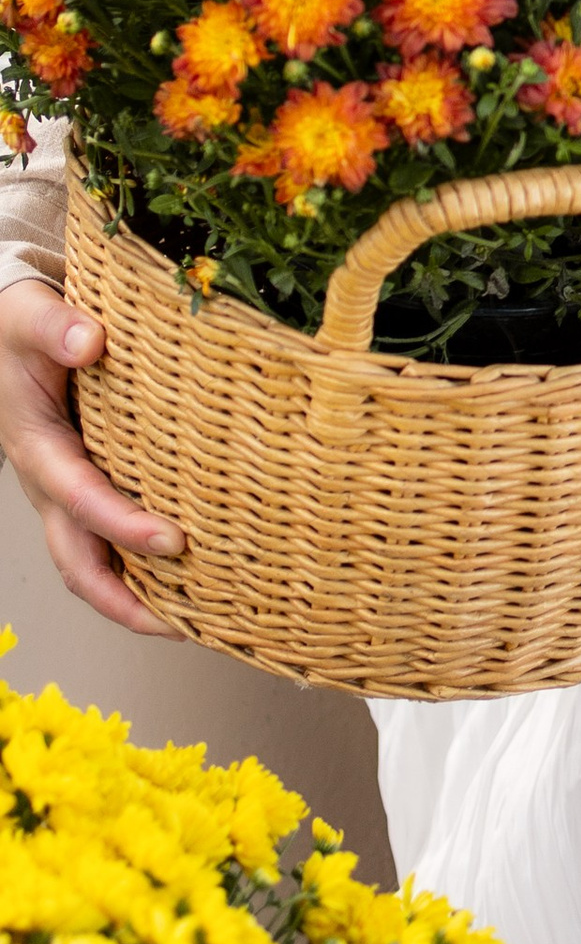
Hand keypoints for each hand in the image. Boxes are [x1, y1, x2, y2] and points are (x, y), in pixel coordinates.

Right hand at [0, 277, 181, 634]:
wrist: (8, 335)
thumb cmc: (20, 329)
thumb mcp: (29, 318)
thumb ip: (56, 329)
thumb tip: (90, 341)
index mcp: (38, 449)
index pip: (81, 500)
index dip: (123, 526)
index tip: (173, 542)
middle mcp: (51, 486)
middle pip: (78, 562)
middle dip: (126, 601)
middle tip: (186, 623)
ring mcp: (68, 495)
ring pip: (93, 564)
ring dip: (137, 600)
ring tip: (199, 625)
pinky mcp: (88, 491)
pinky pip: (110, 544)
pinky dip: (143, 574)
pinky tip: (193, 585)